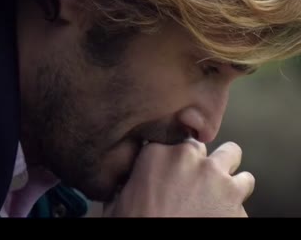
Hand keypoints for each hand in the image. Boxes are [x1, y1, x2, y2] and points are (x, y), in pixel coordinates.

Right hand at [102, 140, 254, 216]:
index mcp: (156, 154)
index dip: (169, 155)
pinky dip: (236, 198)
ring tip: (215, 188)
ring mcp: (216, 177)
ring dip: (223, 169)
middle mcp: (188, 157)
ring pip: (231, 155)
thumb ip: (127, 181)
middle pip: (200, 144)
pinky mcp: (237, 200)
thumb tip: (121, 183)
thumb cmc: (137, 223)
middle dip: (196, 158)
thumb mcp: (119, 199)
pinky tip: (222, 210)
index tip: (169, 166)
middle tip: (191, 178)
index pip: (169, 139)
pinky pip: (245, 189)